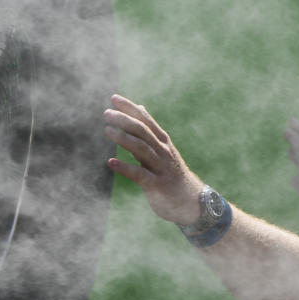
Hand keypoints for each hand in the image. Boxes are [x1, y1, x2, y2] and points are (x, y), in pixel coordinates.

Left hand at [104, 94, 203, 224]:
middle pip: (142, 131)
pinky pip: (139, 174)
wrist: (191, 201)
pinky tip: (111, 163)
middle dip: (124, 120)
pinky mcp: (157, 185)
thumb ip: (148, 130)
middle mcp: (163, 151)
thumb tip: (140, 108)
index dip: (130, 108)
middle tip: (107, 113)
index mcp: (163, 141)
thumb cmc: (172, 173)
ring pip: (141, 148)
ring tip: (107, 130)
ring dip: (123, 139)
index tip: (114, 98)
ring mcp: (160, 167)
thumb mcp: (163, 149)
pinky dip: (125, 168)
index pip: (145, 120)